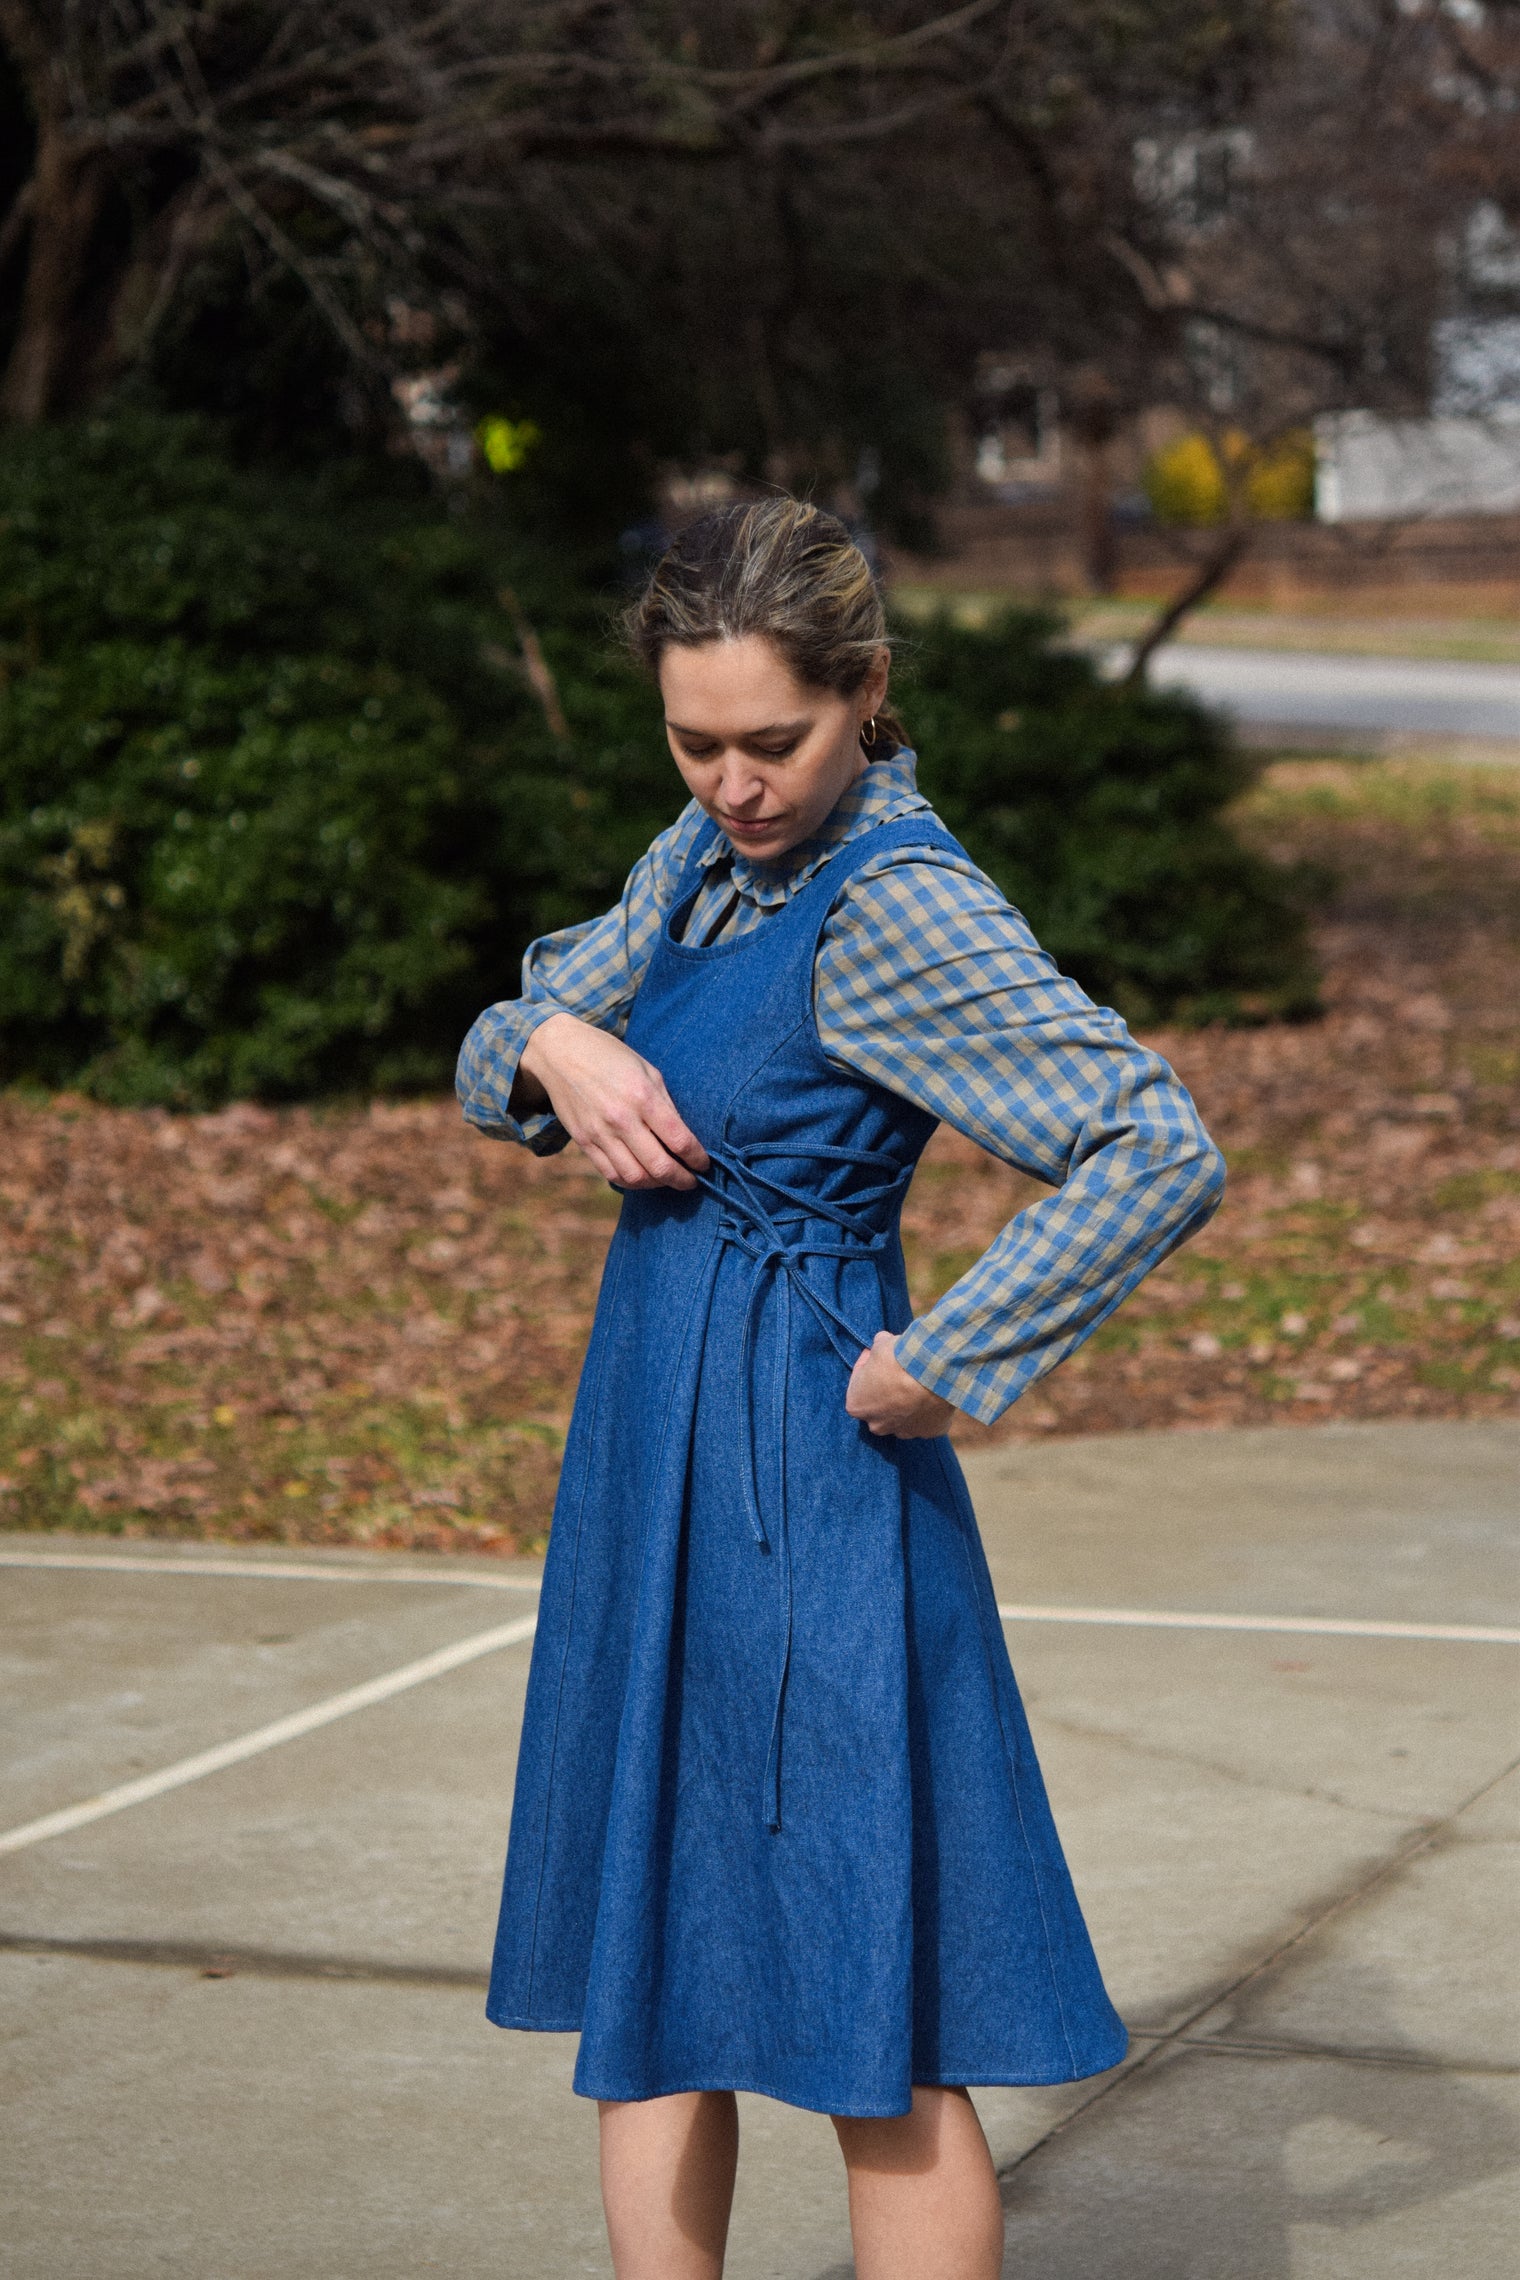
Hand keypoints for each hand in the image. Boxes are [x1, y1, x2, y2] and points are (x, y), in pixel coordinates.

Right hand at [517, 1013, 709, 1190]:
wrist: (561, 1052)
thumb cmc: (611, 1057)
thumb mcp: (648, 1071)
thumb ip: (666, 1105)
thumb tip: (685, 1138)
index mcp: (643, 1096)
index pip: (679, 1140)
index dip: (697, 1158)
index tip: (704, 1164)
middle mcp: (621, 1118)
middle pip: (659, 1166)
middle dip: (681, 1180)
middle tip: (691, 1181)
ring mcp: (599, 1133)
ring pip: (635, 1177)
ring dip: (657, 1184)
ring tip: (666, 1178)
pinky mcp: (583, 1141)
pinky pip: (611, 1173)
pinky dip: (631, 1181)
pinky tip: (642, 1175)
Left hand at [845, 1330, 955, 1439]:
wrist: (932, 1372)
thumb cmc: (898, 1360)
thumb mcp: (881, 1344)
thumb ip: (877, 1349)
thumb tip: (882, 1344)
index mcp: (857, 1405)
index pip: (858, 1385)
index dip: (869, 1368)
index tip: (878, 1357)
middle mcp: (877, 1425)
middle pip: (879, 1408)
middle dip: (887, 1392)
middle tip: (899, 1373)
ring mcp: (904, 1432)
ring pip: (903, 1418)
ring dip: (908, 1404)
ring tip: (919, 1383)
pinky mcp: (930, 1432)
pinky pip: (928, 1420)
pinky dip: (930, 1410)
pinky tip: (935, 1393)